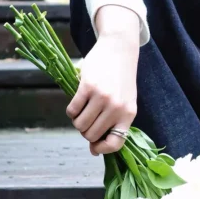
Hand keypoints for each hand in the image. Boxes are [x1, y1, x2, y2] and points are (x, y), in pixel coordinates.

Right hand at [66, 6, 139, 155]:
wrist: (119, 49)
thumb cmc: (121, 77)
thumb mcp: (125, 100)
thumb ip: (113, 122)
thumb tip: (94, 149)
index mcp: (129, 114)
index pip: (115, 143)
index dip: (102, 148)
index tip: (94, 146)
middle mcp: (117, 108)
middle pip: (92, 134)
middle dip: (85, 132)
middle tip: (86, 121)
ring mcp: (102, 97)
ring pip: (80, 124)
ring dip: (77, 121)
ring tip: (81, 112)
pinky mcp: (88, 87)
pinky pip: (73, 110)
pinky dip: (71, 111)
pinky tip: (76, 104)